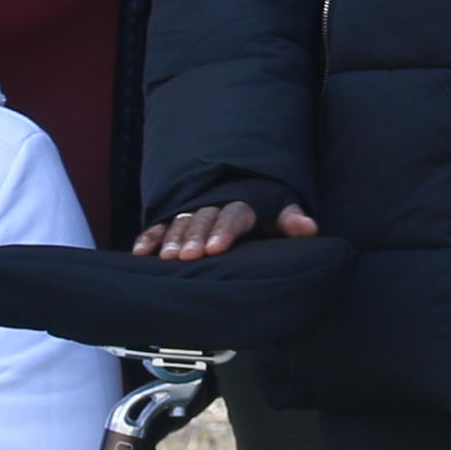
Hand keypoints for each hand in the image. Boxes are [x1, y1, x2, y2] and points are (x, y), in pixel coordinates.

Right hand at [129, 199, 313, 261]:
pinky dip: (149, 237)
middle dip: (194, 237)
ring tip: (166, 257)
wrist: (247, 192)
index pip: (234, 214)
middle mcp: (216, 204)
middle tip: (186, 256)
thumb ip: (291, 220)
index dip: (224, 231)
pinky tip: (140, 253)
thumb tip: (310, 228)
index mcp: (243, 203)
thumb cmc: (266, 211)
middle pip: (204, 218)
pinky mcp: (176, 218)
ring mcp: (194, 210)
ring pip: (181, 221)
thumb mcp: (281, 212)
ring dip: (171, 238)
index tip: (215, 249)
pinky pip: (160, 225)